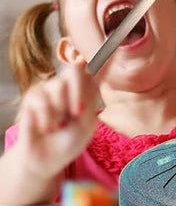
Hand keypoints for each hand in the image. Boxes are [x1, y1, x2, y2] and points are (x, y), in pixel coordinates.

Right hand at [15, 61, 99, 178]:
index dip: (103, 55)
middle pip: (75, 68)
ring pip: (58, 87)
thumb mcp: (86, 122)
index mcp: (86, 89)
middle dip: (78, 90)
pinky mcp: (32, 97)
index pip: (95, 67)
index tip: (113, 46)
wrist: (47, 159)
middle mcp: (68, 84)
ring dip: (60, 113)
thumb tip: (87, 69)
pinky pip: (41, 100)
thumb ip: (87, 96)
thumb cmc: (70, 141)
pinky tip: (47, 128)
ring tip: (59, 126)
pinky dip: (46, 118)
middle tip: (78, 112)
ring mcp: (50, 88)